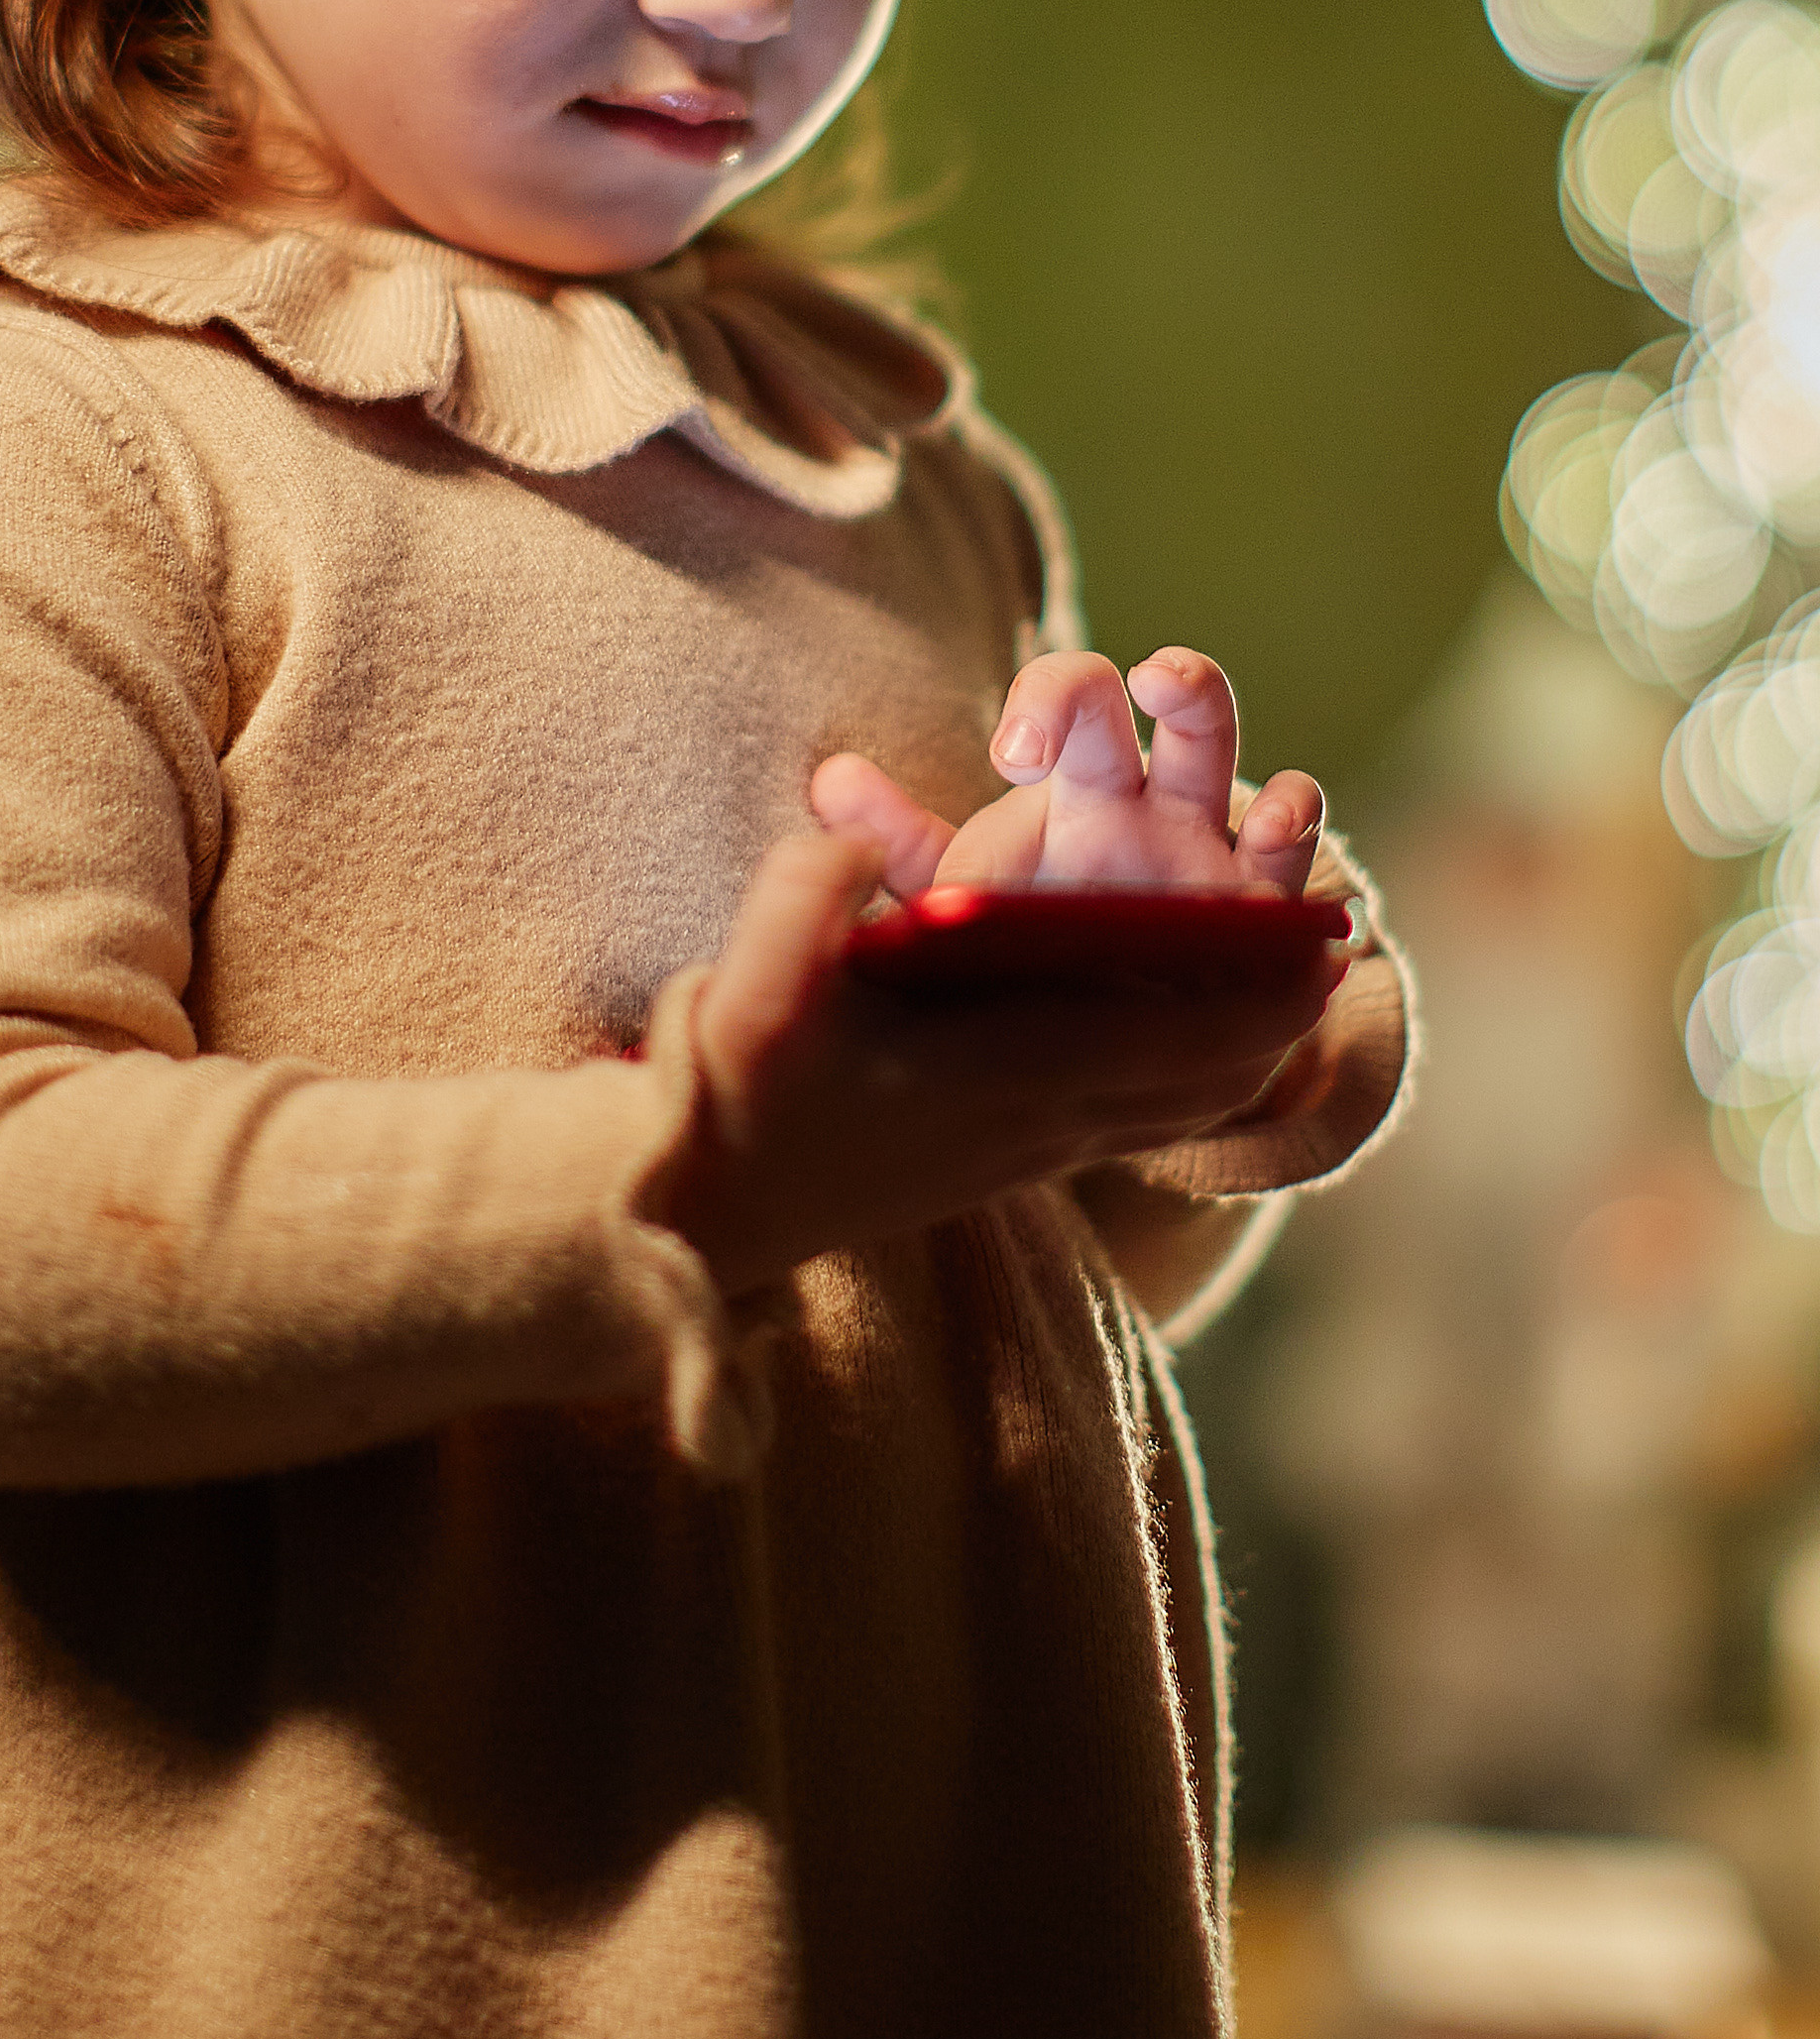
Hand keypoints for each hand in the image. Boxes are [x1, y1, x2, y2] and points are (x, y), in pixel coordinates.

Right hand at [647, 825, 1342, 1297]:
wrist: (706, 1206)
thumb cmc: (735, 1089)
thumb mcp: (747, 983)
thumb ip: (803, 897)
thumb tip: (851, 833)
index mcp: (991, 1075)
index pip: (1154, 1043)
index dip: (1245, 1002)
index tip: (1316, 955)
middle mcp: (1029, 1124)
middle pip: (1190, 1083)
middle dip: (1268, 1025)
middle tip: (1331, 960)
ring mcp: (1023, 1153)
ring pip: (1166, 1110)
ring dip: (1236, 1058)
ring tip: (1288, 1005)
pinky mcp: (1005, 1165)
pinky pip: (1129, 1124)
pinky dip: (1184, 1085)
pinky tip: (1201, 1051)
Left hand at [810, 647, 1323, 901]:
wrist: (1094, 1044)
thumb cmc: (1028, 941)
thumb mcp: (964, 896)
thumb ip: (901, 845)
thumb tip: (830, 779)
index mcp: (1084, 782)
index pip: (1077, 696)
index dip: (1050, 699)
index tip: (1011, 750)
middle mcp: (1165, 804)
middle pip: (1192, 705)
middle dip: (1180, 681)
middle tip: (1150, 687)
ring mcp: (1229, 864)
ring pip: (1276, 786)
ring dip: (1284, 796)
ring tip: (1274, 810)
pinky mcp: (1270, 933)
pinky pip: (1301, 890)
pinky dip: (1306, 889)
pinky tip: (1292, 902)